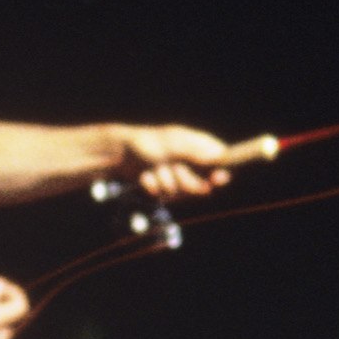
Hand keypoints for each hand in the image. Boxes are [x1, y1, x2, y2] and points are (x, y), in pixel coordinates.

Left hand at [108, 124, 273, 201]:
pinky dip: (153, 186)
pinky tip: (145, 175)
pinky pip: (165, 197)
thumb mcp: (173, 144)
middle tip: (171, 168)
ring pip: (181, 193)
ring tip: (154, 168)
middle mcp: (190, 162)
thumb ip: (196, 152)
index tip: (217, 179)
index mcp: (197, 145)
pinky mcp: (164, 187)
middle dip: (185, 181)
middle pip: (202, 185)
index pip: (220, 162)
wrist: (118, 153)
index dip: (220, 173)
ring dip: (164, 182)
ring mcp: (177, 176)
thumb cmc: (146, 142)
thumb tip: (220, 156)